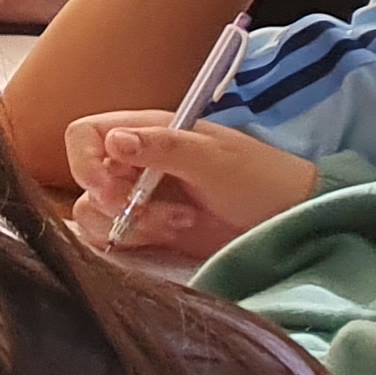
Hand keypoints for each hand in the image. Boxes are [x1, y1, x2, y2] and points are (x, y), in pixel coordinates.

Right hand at [64, 109, 316, 259]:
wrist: (291, 220)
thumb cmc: (259, 179)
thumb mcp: (214, 159)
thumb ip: (163, 147)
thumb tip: (113, 141)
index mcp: (146, 133)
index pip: (85, 136)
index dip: (85, 162)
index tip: (111, 191)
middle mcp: (135, 163)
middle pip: (86, 180)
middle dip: (113, 203)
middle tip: (150, 213)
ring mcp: (140, 198)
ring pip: (94, 213)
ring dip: (129, 225)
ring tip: (179, 222)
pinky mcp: (148, 230)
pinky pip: (113, 238)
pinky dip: (133, 241)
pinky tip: (175, 234)